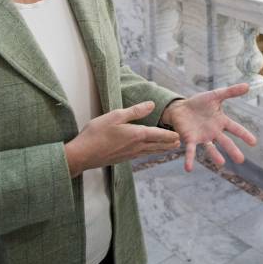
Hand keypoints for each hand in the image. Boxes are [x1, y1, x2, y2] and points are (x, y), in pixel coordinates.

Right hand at [64, 101, 179, 177]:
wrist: (82, 155)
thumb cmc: (96, 133)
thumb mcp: (116, 116)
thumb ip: (135, 111)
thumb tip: (152, 104)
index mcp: (137, 135)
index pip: (159, 134)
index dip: (170, 135)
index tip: (180, 135)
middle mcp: (136, 147)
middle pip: (157, 145)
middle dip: (169, 143)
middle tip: (179, 143)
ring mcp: (129, 154)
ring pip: (150, 151)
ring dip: (161, 149)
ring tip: (169, 148)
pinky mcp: (122, 158)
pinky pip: (141, 155)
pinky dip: (149, 152)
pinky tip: (147, 152)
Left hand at [161, 83, 257, 171]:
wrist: (180, 108)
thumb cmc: (199, 103)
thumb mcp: (216, 95)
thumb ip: (231, 92)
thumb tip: (248, 86)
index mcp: (221, 122)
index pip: (235, 128)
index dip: (244, 135)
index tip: (254, 142)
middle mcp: (214, 132)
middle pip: (225, 142)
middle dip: (233, 150)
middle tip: (241, 160)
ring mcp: (202, 137)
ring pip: (210, 148)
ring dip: (215, 155)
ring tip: (221, 163)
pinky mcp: (190, 139)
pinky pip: (191, 150)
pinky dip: (190, 159)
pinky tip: (189, 168)